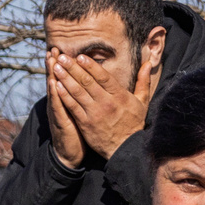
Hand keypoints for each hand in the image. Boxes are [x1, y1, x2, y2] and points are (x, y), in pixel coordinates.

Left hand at [50, 41, 159, 163]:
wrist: (126, 147)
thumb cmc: (134, 123)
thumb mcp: (142, 101)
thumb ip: (143, 81)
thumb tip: (148, 63)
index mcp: (119, 95)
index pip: (103, 77)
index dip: (90, 66)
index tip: (80, 56)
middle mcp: (106, 102)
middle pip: (87, 82)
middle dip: (73, 68)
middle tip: (62, 57)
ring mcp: (94, 113)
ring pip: (77, 92)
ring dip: (65, 79)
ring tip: (56, 67)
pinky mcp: (85, 123)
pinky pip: (73, 107)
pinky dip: (64, 96)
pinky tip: (56, 86)